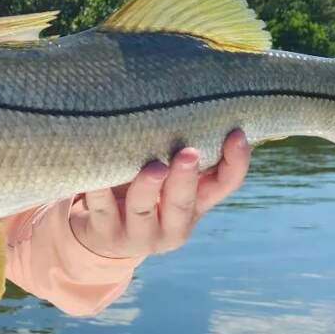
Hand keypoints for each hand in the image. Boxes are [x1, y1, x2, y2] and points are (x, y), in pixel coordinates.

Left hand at [71, 130, 249, 258]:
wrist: (103, 239)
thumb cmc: (142, 191)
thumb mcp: (167, 177)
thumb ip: (177, 149)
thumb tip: (187, 93)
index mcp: (195, 204)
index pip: (224, 185)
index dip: (236, 162)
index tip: (236, 133)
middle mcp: (171, 224)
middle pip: (183, 202)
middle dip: (186, 178)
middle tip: (188, 153)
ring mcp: (138, 233)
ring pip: (142, 208)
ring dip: (148, 187)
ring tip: (153, 168)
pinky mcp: (105, 233)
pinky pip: (100, 207)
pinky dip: (99, 187)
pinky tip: (98, 171)